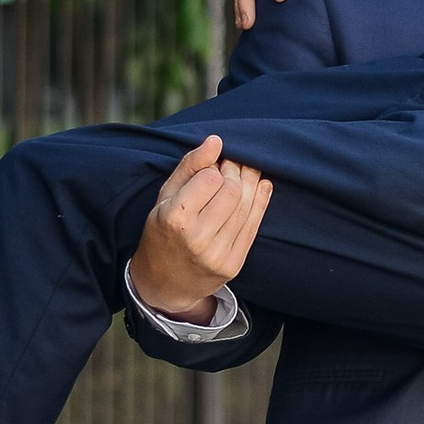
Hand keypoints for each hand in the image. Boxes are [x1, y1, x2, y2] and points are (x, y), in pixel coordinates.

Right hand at [128, 136, 273, 319]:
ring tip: (246, 171)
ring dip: (251, 182)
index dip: (214, 166)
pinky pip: (253, 226)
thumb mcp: (164, 197)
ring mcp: (218, 254)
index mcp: (175, 218)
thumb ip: (189, 167)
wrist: (164, 283)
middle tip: (233, 164)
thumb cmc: (162, 232)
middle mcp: (198, 238)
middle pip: (232, 191)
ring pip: (246, 206)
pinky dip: (260, 201)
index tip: (213, 164)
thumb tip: (216, 140)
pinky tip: (261, 186)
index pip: (210, 178)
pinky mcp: (233, 264)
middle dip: (235, 171)